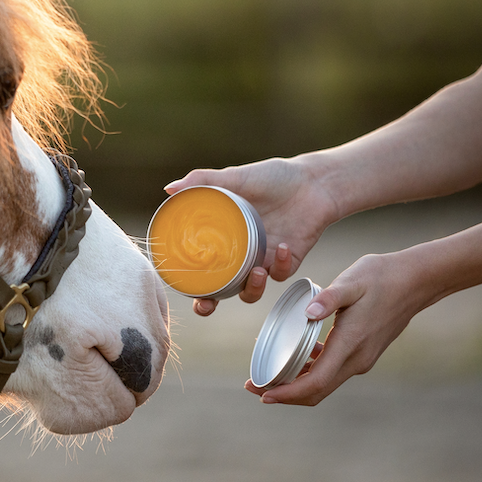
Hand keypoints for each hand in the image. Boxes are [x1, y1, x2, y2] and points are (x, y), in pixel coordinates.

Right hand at [165, 156, 338, 314]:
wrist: (312, 180)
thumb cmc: (273, 177)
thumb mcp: (235, 177)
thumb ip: (202, 181)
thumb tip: (169, 189)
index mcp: (224, 237)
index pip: (200, 267)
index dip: (189, 284)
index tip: (181, 290)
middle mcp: (240, 253)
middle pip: (220, 289)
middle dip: (211, 304)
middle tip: (209, 303)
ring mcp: (263, 259)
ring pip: (251, 290)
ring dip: (251, 288)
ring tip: (257, 271)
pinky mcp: (288, 261)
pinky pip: (280, 274)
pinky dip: (281, 265)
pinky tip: (283, 247)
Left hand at [245, 251, 424, 404]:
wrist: (415, 281)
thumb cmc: (381, 277)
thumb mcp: (352, 281)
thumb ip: (329, 299)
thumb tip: (307, 314)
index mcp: (350, 345)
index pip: (316, 382)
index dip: (287, 393)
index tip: (263, 394)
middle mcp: (356, 359)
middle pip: (316, 390)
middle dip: (284, 393)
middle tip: (253, 386)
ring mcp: (361, 358)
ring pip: (323, 382)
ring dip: (295, 383)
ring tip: (267, 375)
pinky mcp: (361, 350)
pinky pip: (331, 368)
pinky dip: (310, 369)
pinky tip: (294, 355)